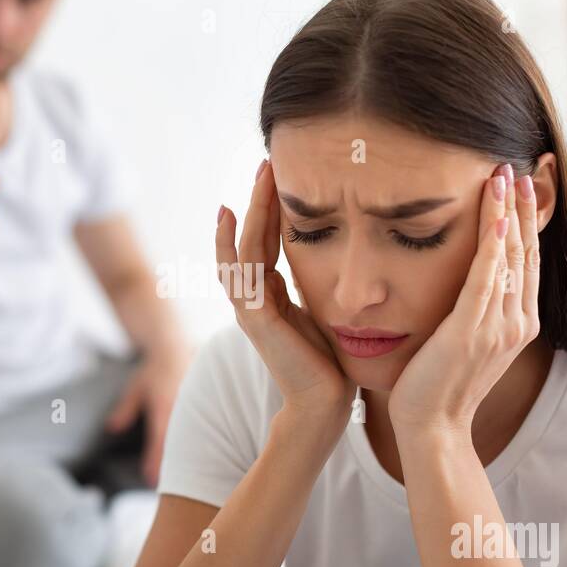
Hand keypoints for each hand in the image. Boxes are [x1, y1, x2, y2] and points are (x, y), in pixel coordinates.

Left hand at [104, 346, 192, 486]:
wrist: (174, 347)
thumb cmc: (153, 369)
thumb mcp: (135, 387)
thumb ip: (125, 409)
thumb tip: (111, 429)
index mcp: (164, 404)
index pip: (160, 438)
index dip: (155, 460)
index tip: (151, 480)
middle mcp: (181, 408)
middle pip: (178, 444)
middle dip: (172, 467)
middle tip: (165, 489)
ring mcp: (193, 408)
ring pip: (192, 439)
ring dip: (187, 459)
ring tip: (185, 482)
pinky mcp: (201, 408)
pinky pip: (200, 430)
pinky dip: (196, 446)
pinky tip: (198, 462)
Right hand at [215, 158, 354, 421]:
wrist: (325, 405)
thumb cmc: (331, 363)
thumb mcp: (324, 312)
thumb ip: (317, 286)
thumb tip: (334, 256)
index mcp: (270, 297)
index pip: (265, 243)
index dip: (269, 210)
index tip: (279, 176)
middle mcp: (254, 299)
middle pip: (250, 238)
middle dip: (258, 200)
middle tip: (268, 161)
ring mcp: (249, 307)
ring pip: (243, 247)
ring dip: (251, 209)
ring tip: (260, 175)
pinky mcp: (253, 316)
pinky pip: (239, 269)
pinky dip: (233, 240)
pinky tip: (232, 213)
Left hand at [388, 163, 540, 439]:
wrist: (432, 428)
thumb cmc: (436, 385)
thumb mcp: (462, 341)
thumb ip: (471, 310)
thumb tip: (464, 281)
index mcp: (518, 324)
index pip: (526, 261)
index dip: (525, 223)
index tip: (518, 187)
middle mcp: (518, 322)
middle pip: (525, 252)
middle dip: (521, 207)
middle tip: (515, 167)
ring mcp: (499, 327)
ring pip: (510, 257)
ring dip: (506, 212)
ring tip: (501, 175)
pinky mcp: (473, 330)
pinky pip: (488, 277)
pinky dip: (493, 244)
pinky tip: (494, 215)